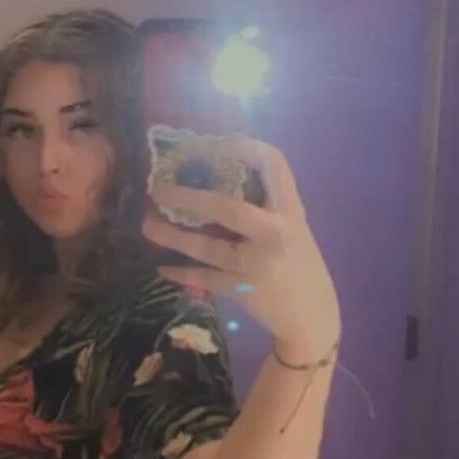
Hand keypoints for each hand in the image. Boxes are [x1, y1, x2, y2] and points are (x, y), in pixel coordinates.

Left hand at [142, 136, 340, 360]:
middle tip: (158, 189)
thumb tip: (214, 179)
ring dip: (172, 236)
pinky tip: (164, 268)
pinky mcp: (243, 291)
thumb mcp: (293, 229)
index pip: (274, 164)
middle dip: (188, 197)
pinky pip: (205, 279)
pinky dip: (183, 273)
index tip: (212, 140)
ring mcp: (258, 264)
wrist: (313, 317)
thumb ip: (265, 207)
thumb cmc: (300, 266)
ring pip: (207, 248)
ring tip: (146, 226)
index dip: (244, 146)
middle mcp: (276, 233)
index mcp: (291, 211)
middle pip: (228, 208)